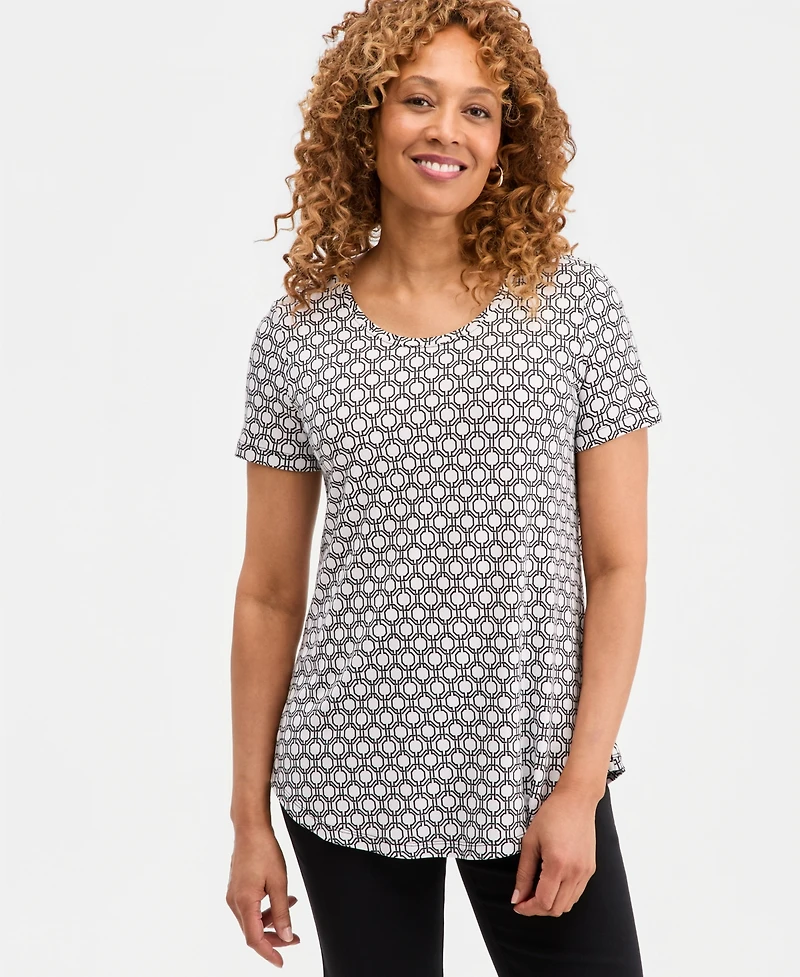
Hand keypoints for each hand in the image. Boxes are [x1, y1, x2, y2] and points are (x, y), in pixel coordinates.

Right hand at [226, 823, 300, 967]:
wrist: (250, 828)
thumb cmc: (264, 850)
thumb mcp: (279, 882)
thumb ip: (282, 912)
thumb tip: (286, 936)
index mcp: (244, 902)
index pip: (254, 939)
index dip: (269, 952)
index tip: (281, 962)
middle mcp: (234, 902)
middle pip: (253, 931)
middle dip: (274, 938)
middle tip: (294, 939)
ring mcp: (234, 895)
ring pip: (253, 919)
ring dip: (272, 921)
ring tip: (292, 909)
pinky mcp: (237, 888)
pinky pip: (251, 907)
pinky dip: (266, 909)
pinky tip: (282, 899)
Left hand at [510, 783, 598, 916]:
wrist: (576, 800)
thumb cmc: (551, 815)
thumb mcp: (530, 841)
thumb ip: (524, 873)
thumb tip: (517, 897)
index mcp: (558, 864)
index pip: (544, 902)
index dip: (528, 908)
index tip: (518, 905)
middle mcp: (575, 872)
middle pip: (556, 909)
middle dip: (537, 909)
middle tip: (524, 899)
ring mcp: (585, 872)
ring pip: (568, 905)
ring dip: (551, 905)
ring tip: (537, 892)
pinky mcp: (590, 869)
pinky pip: (577, 894)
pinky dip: (563, 896)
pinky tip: (551, 885)